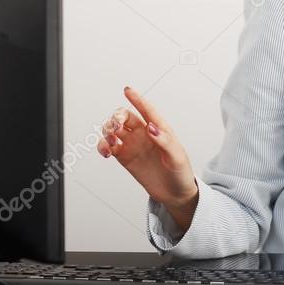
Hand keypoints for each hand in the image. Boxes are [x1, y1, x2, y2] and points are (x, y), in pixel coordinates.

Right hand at [97, 86, 198, 232]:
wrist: (175, 194)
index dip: (137, 99)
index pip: (147, 110)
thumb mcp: (177, 157)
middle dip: (116, 117)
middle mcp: (144, 134)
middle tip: (116, 127)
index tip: (127, 90)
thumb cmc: (180, 173)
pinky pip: (109, 146)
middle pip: (124, 116)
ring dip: (107, 130)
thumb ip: (164, 141)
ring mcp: (133, 145)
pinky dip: (103, 146)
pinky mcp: (125, 157)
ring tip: (111, 141)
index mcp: (160, 129)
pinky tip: (106, 151)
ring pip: (114, 129)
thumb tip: (151, 128)